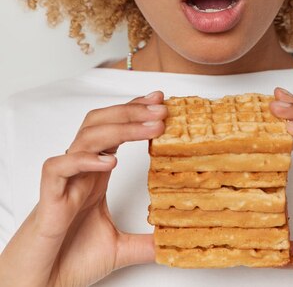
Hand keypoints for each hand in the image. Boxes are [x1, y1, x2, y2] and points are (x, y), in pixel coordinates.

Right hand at [0, 91, 167, 286]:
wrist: (43, 284)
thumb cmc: (70, 259)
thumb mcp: (119, 248)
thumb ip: (145, 243)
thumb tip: (171, 242)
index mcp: (96, 173)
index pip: (114, 129)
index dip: (134, 111)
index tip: (159, 100)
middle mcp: (82, 170)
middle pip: (102, 123)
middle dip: (132, 111)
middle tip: (161, 108)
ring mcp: (66, 180)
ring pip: (86, 137)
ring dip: (120, 128)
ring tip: (150, 128)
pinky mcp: (50, 197)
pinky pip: (60, 167)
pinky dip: (84, 159)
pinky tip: (110, 161)